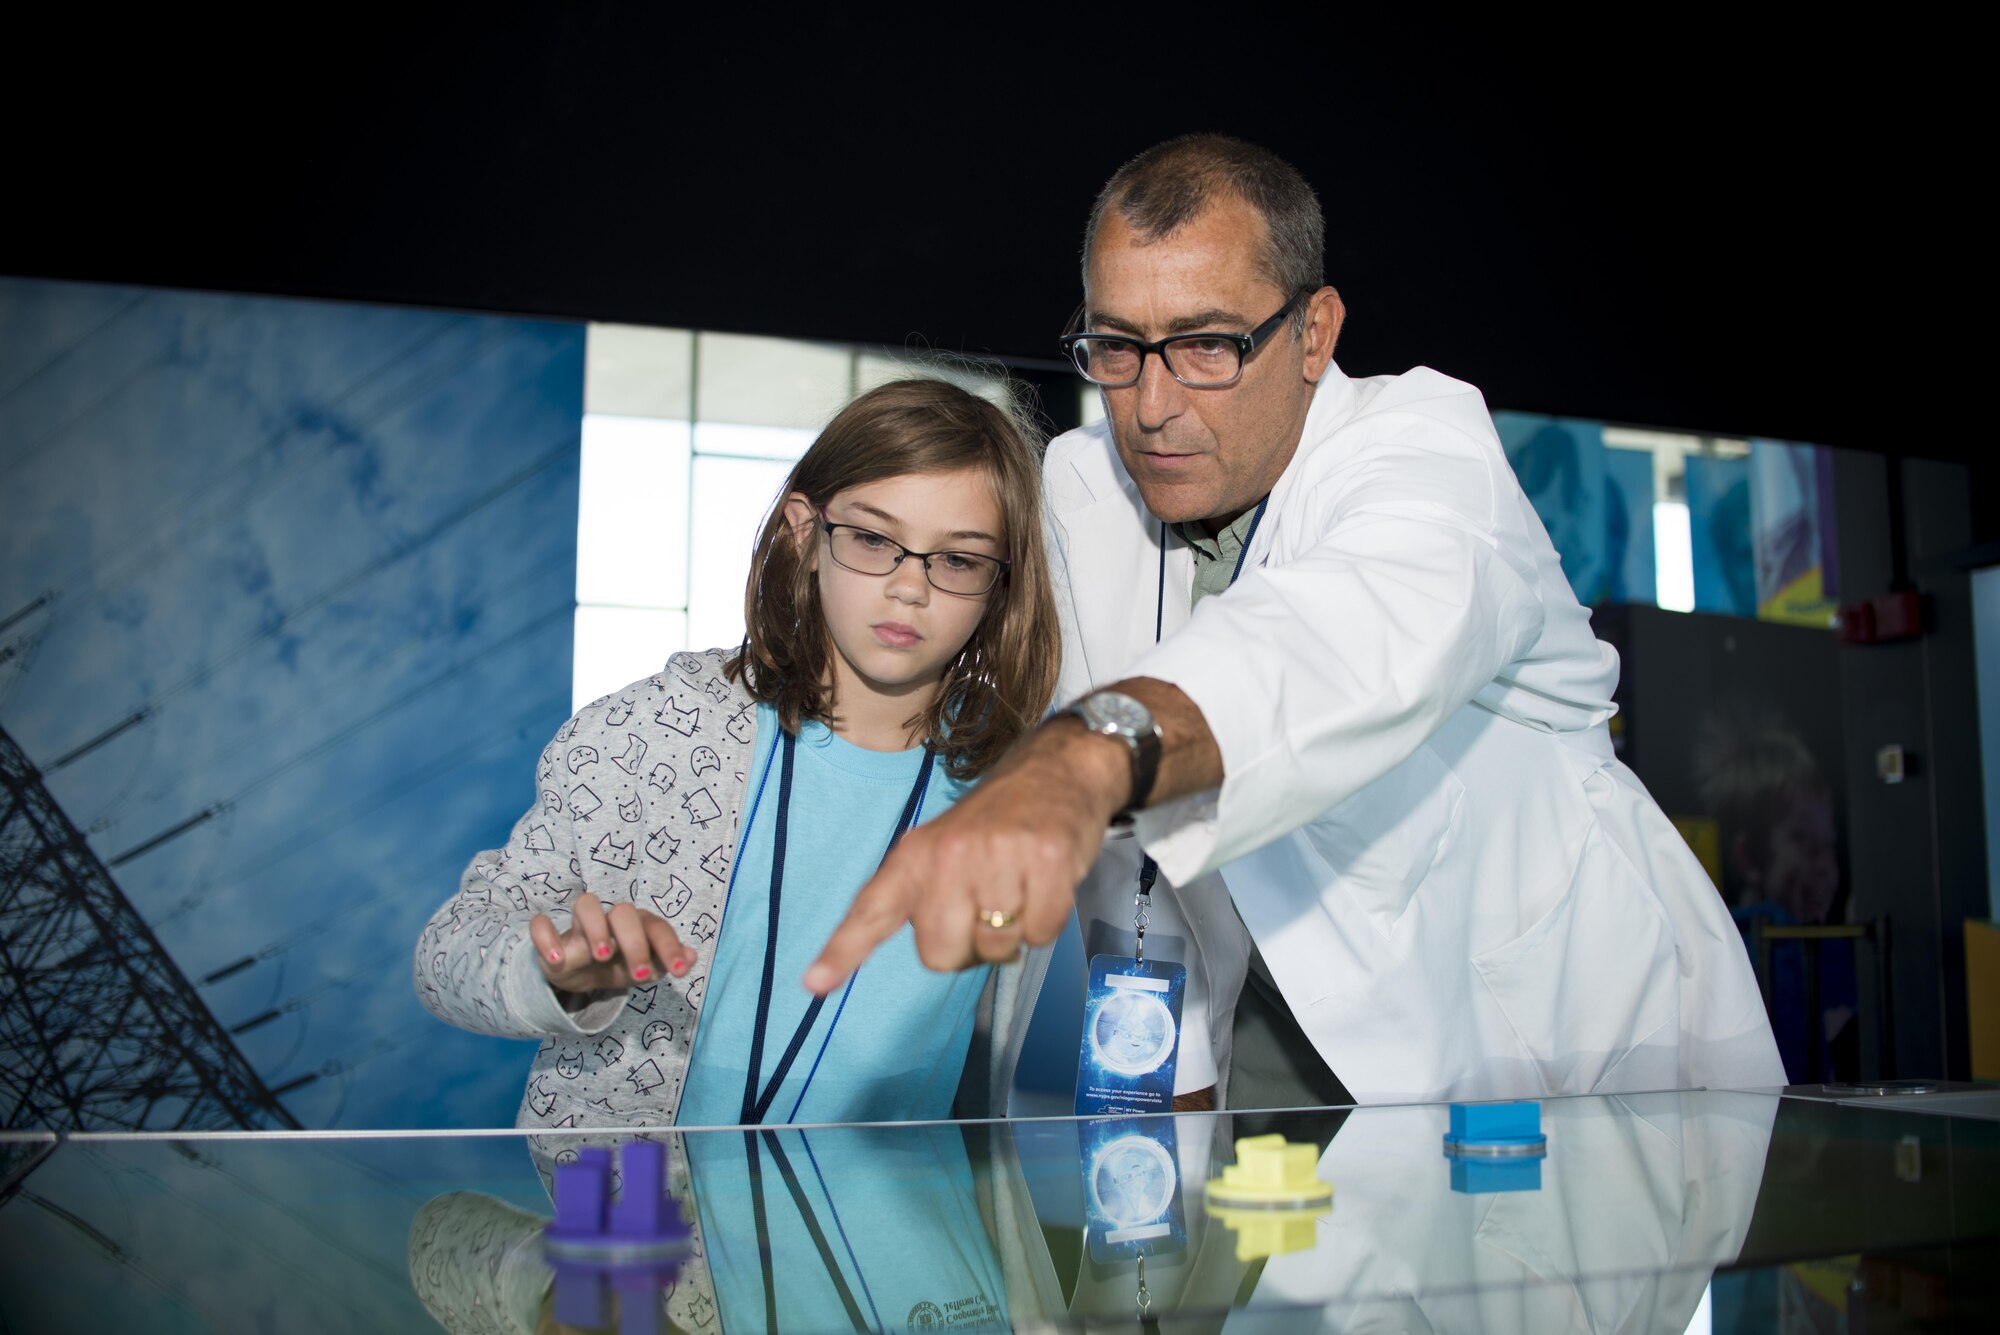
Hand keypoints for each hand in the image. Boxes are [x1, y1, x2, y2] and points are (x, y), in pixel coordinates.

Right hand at [529, 892, 695, 994]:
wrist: (579, 973)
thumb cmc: (618, 964)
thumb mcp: (644, 969)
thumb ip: (667, 962)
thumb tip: (692, 956)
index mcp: (638, 925)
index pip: (657, 926)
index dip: (669, 946)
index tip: (678, 972)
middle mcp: (610, 919)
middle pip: (624, 912)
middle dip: (634, 942)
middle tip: (639, 975)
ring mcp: (579, 925)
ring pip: (586, 904)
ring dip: (595, 928)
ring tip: (601, 956)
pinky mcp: (551, 935)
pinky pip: (541, 925)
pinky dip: (546, 938)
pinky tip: (557, 960)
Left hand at [803, 718, 1128, 993]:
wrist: (1056, 770)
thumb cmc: (997, 824)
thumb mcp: (944, 848)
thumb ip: (926, 899)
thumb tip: (935, 955)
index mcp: (914, 856)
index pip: (872, 909)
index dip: (843, 950)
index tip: (814, 983)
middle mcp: (948, 854)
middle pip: (943, 955)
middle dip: (970, 945)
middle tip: (988, 904)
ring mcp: (997, 855)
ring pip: (998, 948)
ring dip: (1015, 930)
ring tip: (1020, 884)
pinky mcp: (1045, 859)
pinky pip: (1041, 933)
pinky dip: (1048, 920)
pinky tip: (1046, 882)